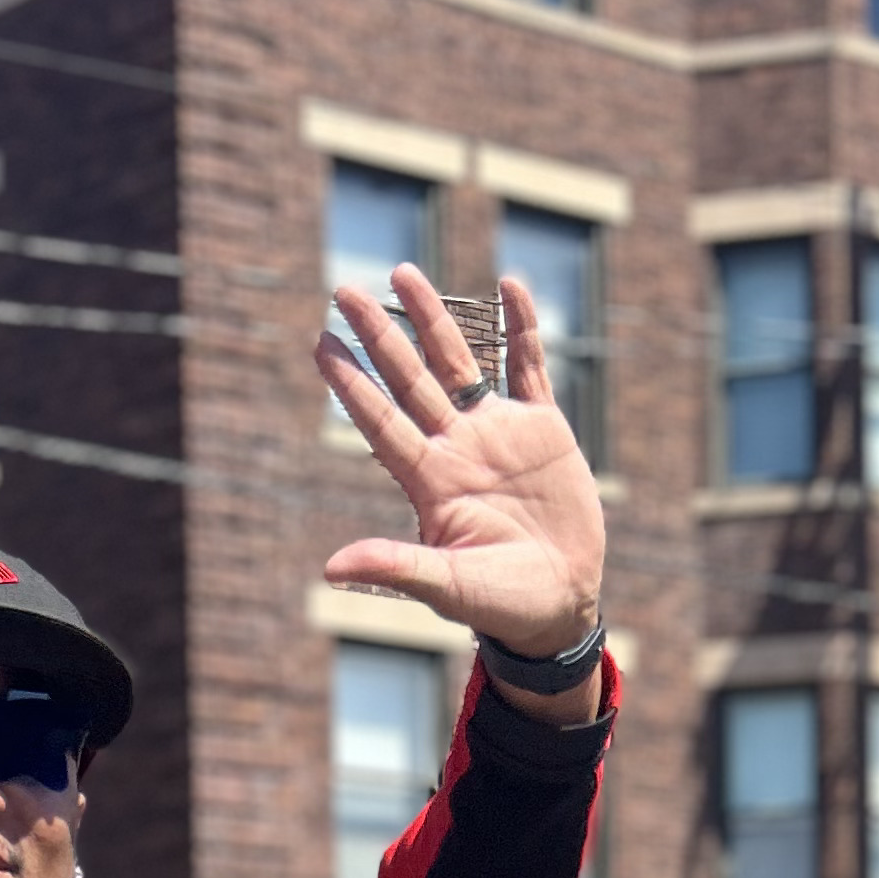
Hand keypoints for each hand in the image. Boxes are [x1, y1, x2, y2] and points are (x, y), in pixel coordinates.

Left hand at [315, 265, 607, 677]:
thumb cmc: (498, 603)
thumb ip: (396, 566)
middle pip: (410, 378)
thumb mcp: (447, 586)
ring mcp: (498, 434)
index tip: (320, 343)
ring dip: (433, 318)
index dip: (351, 383)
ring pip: (459, 362)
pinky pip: (530, 368)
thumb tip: (331, 569)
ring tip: (404, 273)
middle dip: (379, 334)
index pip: (381, 420)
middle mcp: (456, 447)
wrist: (558, 604)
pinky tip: (510, 285)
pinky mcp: (542, 430)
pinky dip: (522, 328)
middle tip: (343, 291)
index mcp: (430, 480)